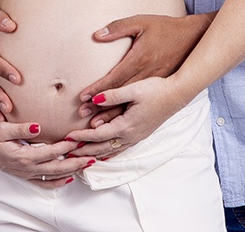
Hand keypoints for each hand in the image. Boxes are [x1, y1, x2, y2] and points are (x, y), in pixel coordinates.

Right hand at [0, 122, 95, 187]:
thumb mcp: (2, 128)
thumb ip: (21, 128)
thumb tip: (37, 127)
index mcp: (23, 156)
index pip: (50, 152)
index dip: (66, 147)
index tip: (79, 140)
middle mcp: (26, 168)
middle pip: (56, 168)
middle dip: (76, 163)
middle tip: (92, 157)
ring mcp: (25, 173)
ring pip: (53, 176)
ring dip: (71, 171)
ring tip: (86, 165)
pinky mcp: (24, 174)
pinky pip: (44, 182)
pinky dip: (58, 182)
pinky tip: (68, 177)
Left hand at [65, 77, 189, 158]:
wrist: (177, 95)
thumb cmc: (156, 90)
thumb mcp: (134, 89)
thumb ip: (113, 95)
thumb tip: (94, 99)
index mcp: (127, 125)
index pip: (98, 135)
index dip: (82, 136)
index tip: (67, 137)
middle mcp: (131, 135)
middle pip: (102, 147)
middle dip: (84, 150)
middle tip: (67, 153)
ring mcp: (136, 137)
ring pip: (111, 150)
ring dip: (94, 153)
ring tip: (80, 156)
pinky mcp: (140, 134)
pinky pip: (120, 148)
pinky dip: (108, 153)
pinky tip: (103, 154)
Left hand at [77, 14, 209, 122]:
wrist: (192, 38)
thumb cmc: (166, 28)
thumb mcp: (142, 22)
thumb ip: (118, 28)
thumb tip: (97, 35)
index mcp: (140, 60)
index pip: (114, 79)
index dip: (97, 89)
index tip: (83, 97)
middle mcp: (146, 76)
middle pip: (120, 96)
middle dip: (100, 107)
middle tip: (83, 115)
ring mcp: (155, 83)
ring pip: (131, 105)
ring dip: (112, 116)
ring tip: (95, 125)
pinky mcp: (160, 86)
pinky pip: (142, 104)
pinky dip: (128, 115)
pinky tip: (118, 123)